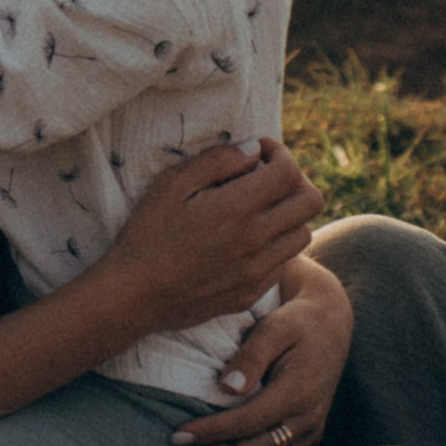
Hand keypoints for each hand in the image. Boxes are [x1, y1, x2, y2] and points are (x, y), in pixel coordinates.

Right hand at [106, 137, 324, 343]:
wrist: (134, 296)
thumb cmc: (147, 233)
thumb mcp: (172, 184)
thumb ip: (217, 160)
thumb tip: (253, 149)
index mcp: (237, 209)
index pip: (290, 172)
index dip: (280, 153)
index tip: (258, 152)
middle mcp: (256, 241)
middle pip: (311, 201)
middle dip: (294, 180)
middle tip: (267, 177)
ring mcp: (257, 272)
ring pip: (303, 233)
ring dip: (288, 214)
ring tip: (259, 210)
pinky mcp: (251, 294)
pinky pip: (283, 263)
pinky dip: (274, 245)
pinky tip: (246, 241)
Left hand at [168, 250, 352, 445]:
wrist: (331, 325)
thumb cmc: (295, 321)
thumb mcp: (274, 327)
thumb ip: (252, 356)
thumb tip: (227, 387)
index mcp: (299, 392)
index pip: (249, 420)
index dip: (213, 431)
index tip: (179, 434)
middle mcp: (308, 418)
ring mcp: (311, 430)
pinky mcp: (308, 435)